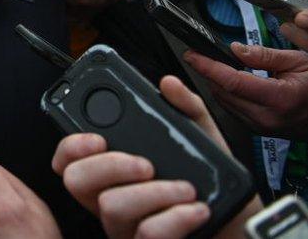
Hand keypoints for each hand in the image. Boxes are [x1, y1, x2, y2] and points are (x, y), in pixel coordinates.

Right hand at [52, 76, 259, 238]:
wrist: (239, 225)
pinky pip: (147, 233)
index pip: (68, 159)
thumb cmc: (212, 185)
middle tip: (145, 164)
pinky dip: (175, 217)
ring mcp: (126, 227)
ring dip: (154, 193)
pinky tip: (196, 209)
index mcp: (112, 170)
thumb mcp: (201, 138)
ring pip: (112, 207)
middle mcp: (111, 198)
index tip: (97, 138)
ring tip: (185, 187)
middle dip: (110, 166)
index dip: (71, 146)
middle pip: (76, 181)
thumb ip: (185, 107)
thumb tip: (169, 84)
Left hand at [184, 45, 307, 149]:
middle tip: (197, 55)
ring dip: (214, 83)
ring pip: (224, 103)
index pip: (232, 82)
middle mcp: (265, 117)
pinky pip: (232, 110)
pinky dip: (225, 94)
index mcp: (278, 98)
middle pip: (222, 93)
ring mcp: (260, 127)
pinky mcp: (257, 130)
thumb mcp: (300, 62)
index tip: (192, 55)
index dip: (208, 67)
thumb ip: (265, 56)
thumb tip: (235, 49)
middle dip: (206, 73)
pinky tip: (226, 81)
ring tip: (210, 65)